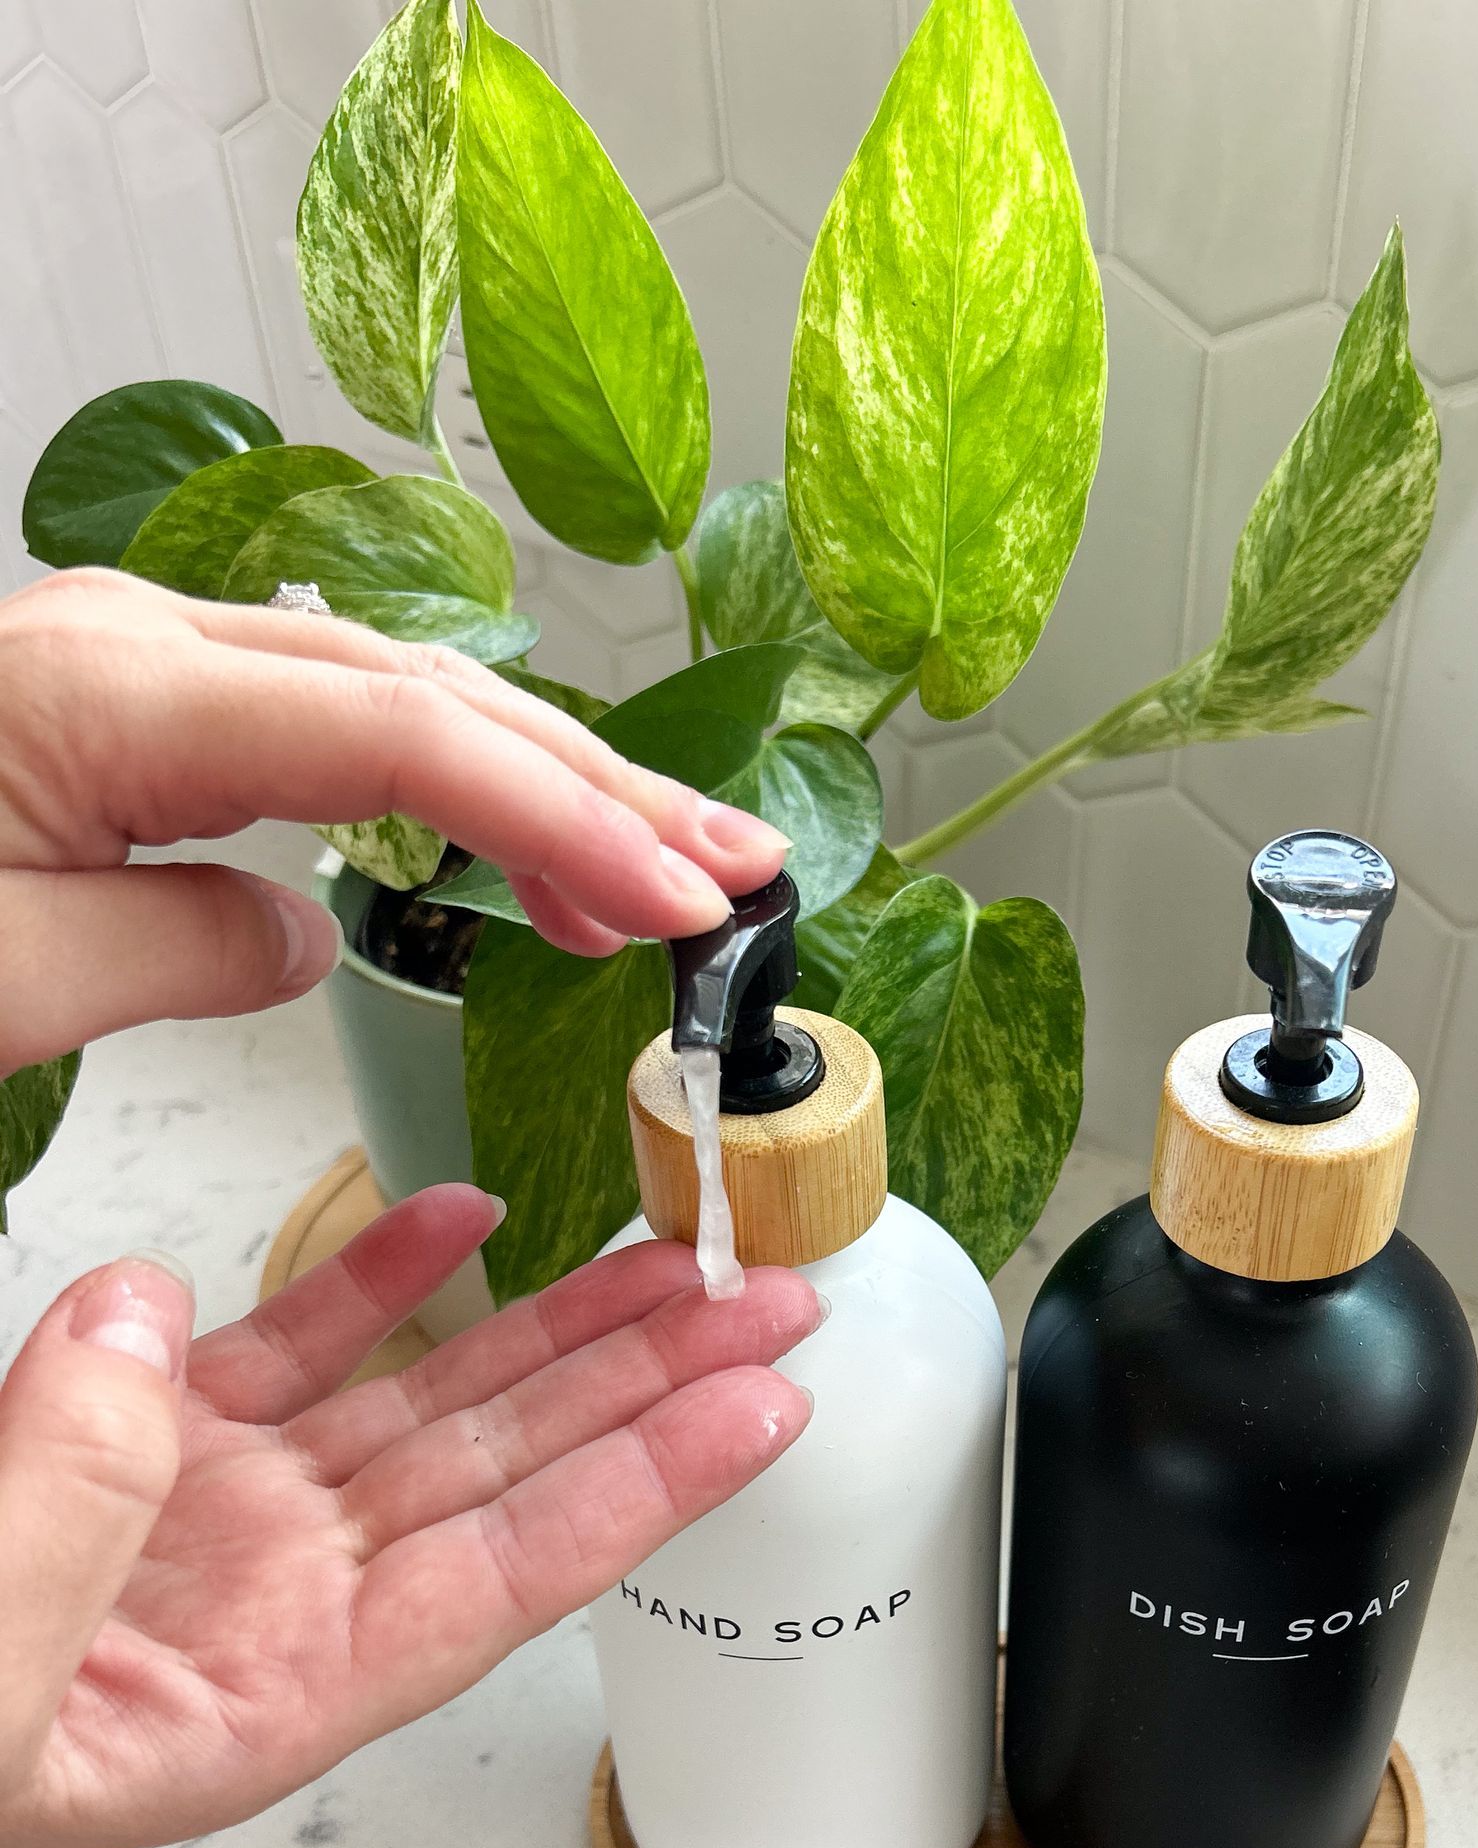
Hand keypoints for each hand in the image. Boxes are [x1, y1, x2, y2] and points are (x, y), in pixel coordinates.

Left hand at [0, 567, 790, 1075]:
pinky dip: (438, 796)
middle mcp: (144, 647)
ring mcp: (140, 668)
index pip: (402, 743)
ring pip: (394, 704)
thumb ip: (179, 946)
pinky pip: (325, 736)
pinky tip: (494, 850)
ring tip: (660, 875)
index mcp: (117, 691)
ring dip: (542, 790)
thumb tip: (303, 935)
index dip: (561, 821)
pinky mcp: (128, 712)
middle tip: (736, 878)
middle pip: (430, 697)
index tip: (675, 909)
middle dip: (599, 790)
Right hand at [0, 1189, 819, 1847]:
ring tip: (676, 1249)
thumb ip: (59, 1512)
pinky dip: (377, 1273)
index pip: (510, 1577)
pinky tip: (468, 1214)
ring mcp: (214, 1512)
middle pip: (507, 1473)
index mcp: (268, 1693)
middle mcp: (271, 1596)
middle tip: (777, 1300)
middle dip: (651, 1383)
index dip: (649, 1487)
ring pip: (426, 1397)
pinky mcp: (135, 1436)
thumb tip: (132, 1319)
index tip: (764, 1407)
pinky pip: (289, 1342)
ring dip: (554, 1321)